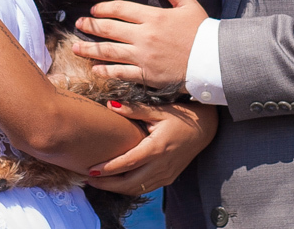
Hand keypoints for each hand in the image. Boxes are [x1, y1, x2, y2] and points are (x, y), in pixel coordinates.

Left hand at [73, 0, 208, 88]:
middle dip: (91, 26)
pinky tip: (95, 69)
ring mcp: (144, 56)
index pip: (121, 9)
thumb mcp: (187, 2)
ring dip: (91, 49)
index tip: (94, 10)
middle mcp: (145, 36)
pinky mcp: (147, 74)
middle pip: (110, 29)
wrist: (213, 60)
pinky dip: (106, 71)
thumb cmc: (202, 31)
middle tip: (78, 25)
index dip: (104, 9)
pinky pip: (121, 73)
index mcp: (154, 16)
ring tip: (76, 48)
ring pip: (110, 51)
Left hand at [84, 100, 217, 194]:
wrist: (205, 128)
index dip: (107, 169)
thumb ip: (134, 109)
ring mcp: (166, 174)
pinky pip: (146, 187)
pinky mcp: (168, 178)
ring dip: (116, 188)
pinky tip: (117, 181)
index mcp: (157, 148)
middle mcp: (162, 165)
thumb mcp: (158, 109)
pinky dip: (129, 188)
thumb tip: (110, 105)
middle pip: (129, 183)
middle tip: (88, 180)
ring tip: (98, 182)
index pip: (128, 163)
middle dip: (107, 185)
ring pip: (137, 189)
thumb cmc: (181, 116)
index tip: (90, 170)